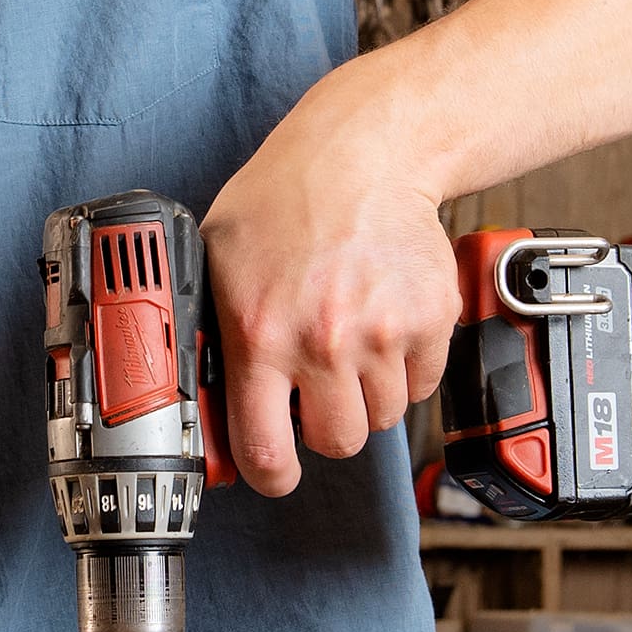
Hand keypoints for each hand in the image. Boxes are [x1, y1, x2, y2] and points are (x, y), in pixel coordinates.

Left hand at [199, 80, 458, 496]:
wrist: (361, 156)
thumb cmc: (282, 201)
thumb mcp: (216, 262)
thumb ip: (211, 331)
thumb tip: (200, 393)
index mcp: (261, 335)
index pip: (266, 449)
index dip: (270, 475)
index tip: (273, 473)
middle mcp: (324, 343)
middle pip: (337, 443)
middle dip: (324, 429)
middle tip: (314, 395)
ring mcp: (384, 334)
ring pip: (382, 418)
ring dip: (365, 398)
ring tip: (348, 348)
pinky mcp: (431, 321)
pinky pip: (421, 387)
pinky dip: (403, 372)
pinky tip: (381, 329)